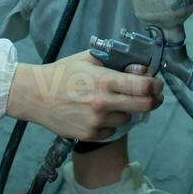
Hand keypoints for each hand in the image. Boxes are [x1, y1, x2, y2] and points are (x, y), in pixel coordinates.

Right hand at [7, 52, 163, 140]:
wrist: (35, 96)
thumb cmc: (62, 74)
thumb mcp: (89, 59)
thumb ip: (117, 63)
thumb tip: (143, 69)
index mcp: (104, 80)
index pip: (144, 86)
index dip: (156, 85)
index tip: (156, 84)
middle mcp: (102, 102)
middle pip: (145, 106)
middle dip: (153, 100)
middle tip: (153, 96)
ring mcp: (96, 121)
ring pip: (128, 118)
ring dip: (126, 110)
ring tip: (110, 101)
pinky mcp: (90, 134)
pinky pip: (112, 129)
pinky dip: (110, 122)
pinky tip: (96, 112)